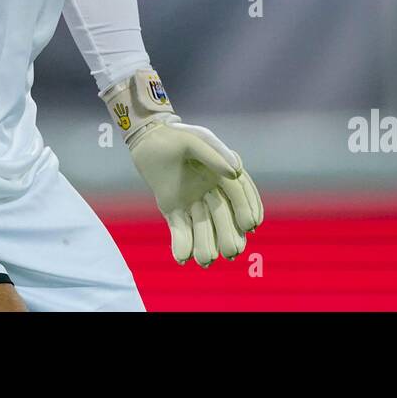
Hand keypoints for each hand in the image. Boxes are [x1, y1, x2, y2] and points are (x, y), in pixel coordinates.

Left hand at [101, 68, 264, 266]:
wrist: (146, 140)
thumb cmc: (174, 137)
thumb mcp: (195, 140)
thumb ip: (214, 154)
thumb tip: (235, 173)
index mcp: (221, 173)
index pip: (238, 194)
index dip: (245, 208)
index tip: (249, 225)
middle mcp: (211, 191)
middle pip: (223, 216)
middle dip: (228, 235)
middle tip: (231, 253)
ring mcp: (192, 203)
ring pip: (203, 227)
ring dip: (205, 244)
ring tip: (204, 260)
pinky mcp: (174, 211)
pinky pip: (180, 230)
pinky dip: (182, 245)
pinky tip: (182, 258)